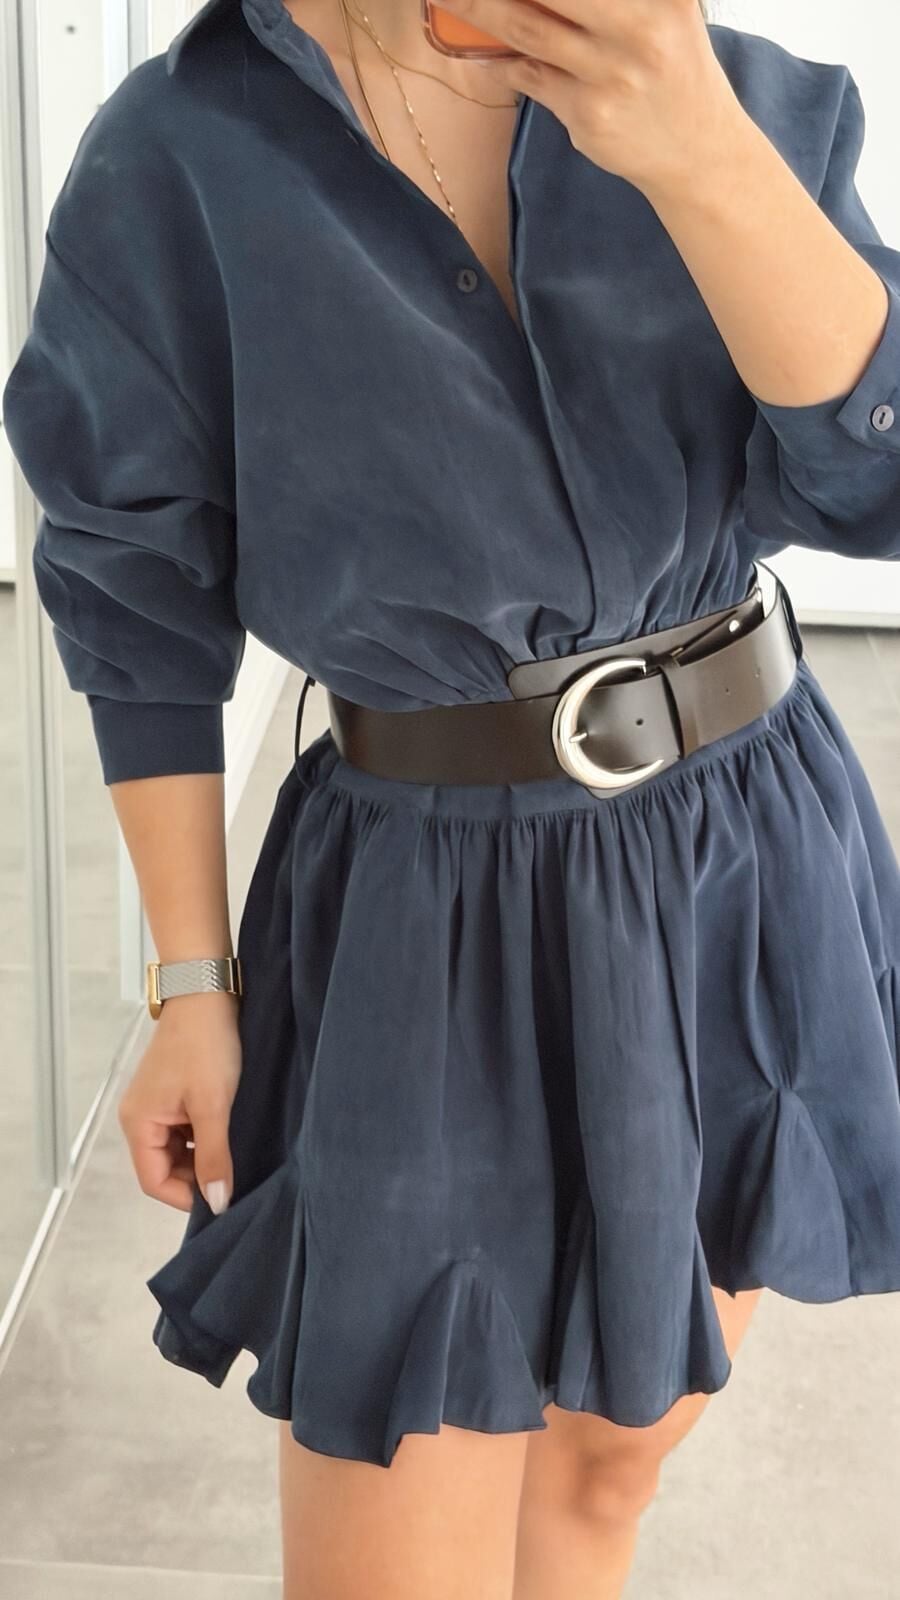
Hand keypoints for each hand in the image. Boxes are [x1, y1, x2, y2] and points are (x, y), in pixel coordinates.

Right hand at [118, 990, 241, 1213]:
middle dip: (195, 1176)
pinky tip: (228, 1130)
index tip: (221, 1197)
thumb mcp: (213, 1106)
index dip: (186, 1196)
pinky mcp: (172, 1094)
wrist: (206, 994)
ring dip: (202, 1156)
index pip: (153, 1181)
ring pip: (177, 1150)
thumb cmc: (206, 1046)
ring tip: (234, 1150)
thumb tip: (216, 1203)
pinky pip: (184, 1130)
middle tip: (232, 1174)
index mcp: (139, 1123)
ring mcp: (156, 1105)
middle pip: (164, 1167)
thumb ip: (214, 1156)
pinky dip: (204, 1137)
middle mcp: (140, 1117)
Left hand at [436, 0, 748, 197]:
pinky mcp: (589, 114)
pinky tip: (484, 54)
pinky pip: (530, 78)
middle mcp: (639, 26)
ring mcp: (612, 73)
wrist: (698, 149)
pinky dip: (502, 62)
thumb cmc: (671, 67)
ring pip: (527, 28)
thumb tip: (536, 0)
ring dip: (477, 9)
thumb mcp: (664, 10)